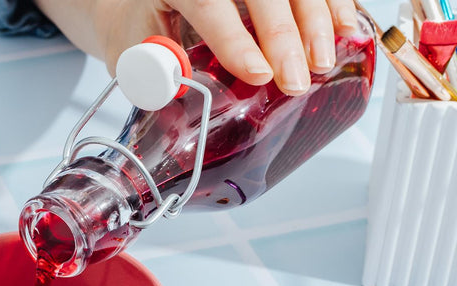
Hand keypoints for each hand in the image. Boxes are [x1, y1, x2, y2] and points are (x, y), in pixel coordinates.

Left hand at [38, 0, 359, 95]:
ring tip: (322, 63)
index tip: (258, 75)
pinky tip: (344, 30)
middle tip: (296, 82)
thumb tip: (176, 88)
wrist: (145, 8)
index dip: (236, 40)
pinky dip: (332, 4)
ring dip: (316, 22)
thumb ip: (150, 71)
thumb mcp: (130, 54)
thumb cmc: (141, 32)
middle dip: (284, 38)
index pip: (208, 1)